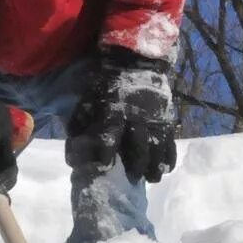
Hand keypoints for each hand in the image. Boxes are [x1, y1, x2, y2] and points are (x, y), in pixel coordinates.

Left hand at [67, 48, 177, 183]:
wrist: (136, 62)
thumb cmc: (109, 83)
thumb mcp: (90, 96)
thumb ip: (81, 117)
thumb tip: (72, 136)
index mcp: (115, 113)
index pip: (110, 137)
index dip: (106, 153)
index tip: (104, 167)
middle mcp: (136, 119)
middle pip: (138, 146)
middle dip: (136, 165)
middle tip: (134, 179)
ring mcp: (154, 119)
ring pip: (157, 146)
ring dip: (155, 165)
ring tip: (153, 180)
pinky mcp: (166, 118)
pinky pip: (170, 140)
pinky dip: (169, 155)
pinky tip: (167, 168)